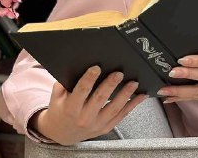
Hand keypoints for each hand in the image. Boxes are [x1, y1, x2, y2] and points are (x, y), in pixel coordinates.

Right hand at [31, 66, 145, 144]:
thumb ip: (64, 82)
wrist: (62, 133)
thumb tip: (77, 64)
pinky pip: (121, 116)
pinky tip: (140, 96)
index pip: (81, 91)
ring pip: (114, 108)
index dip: (89, 79)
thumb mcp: (57, 96)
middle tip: (119, 73)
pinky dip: (132, 105)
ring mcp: (96, 124)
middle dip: (110, 85)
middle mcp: (84, 118)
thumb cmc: (60, 109)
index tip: (96, 67)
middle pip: (100, 99)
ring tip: (133, 82)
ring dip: (125, 95)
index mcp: (71, 108)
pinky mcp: (105, 128)